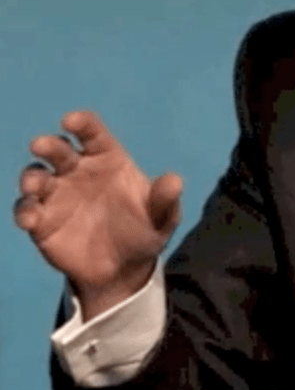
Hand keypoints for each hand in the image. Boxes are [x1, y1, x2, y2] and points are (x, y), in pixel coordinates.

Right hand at [14, 111, 181, 320]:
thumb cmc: (144, 231)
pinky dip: (25, 212)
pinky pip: (26, 210)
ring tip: (36, 185)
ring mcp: (56, 195)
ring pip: (36, 176)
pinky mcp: (41, 221)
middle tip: (41, 145)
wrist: (124, 268)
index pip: (92, 133)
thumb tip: (174, 181)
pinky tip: (31, 220)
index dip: (81, 123)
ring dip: (32, 178)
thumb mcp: (162, 217)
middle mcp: (77, 171)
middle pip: (58, 149)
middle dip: (48, 144)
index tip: (72, 121)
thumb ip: (165, 199)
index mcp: (107, 159)